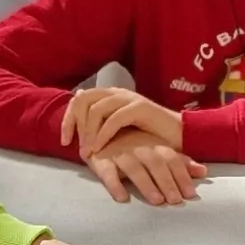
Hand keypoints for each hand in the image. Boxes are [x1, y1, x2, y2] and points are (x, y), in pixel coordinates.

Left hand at [59, 86, 182, 157]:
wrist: (179, 135)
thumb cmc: (148, 136)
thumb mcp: (120, 131)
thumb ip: (101, 125)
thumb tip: (79, 128)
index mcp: (111, 95)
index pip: (79, 99)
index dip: (68, 119)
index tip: (65, 141)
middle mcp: (118, 93)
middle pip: (83, 100)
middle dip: (75, 124)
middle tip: (77, 146)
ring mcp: (129, 98)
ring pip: (96, 109)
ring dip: (89, 132)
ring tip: (89, 151)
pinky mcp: (139, 108)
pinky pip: (113, 119)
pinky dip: (103, 135)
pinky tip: (100, 149)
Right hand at [82, 126, 205, 206]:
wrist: (98, 132)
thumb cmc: (133, 145)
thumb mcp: (157, 149)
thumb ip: (179, 161)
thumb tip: (204, 171)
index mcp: (154, 144)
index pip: (172, 158)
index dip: (182, 175)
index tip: (190, 194)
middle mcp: (138, 146)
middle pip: (155, 163)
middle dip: (167, 181)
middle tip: (175, 200)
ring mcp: (119, 152)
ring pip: (134, 167)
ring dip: (146, 184)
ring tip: (157, 201)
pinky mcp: (100, 159)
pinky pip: (107, 172)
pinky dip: (114, 184)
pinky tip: (122, 198)